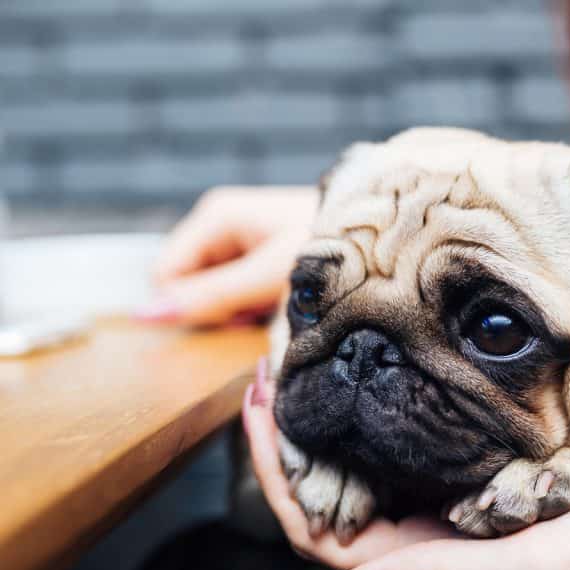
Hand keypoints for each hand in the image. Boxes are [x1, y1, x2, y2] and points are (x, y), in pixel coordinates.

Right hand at [141, 186, 318, 325]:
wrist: (387, 239)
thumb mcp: (268, 276)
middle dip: (219, 308)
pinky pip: (240, 293)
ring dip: (241, 310)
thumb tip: (144, 316)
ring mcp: (243, 241)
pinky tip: (286, 303)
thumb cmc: (333, 248)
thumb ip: (210, 297)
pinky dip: (258, 307)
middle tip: (265, 309)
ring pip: (214, 293)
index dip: (193, 305)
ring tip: (281, 304)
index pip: (165, 275)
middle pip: (188, 284)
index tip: (239, 313)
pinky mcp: (264, 258)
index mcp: (216, 216)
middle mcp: (224, 224)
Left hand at [242, 360, 569, 569]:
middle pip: (334, 494)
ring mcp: (455, 517)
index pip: (319, 528)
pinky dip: (390, 417)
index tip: (260, 404)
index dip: (277, 472)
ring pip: (372, 471)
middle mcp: (427, 543)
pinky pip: (419, 454)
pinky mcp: (487, 489)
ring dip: (337, 422)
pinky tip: (388, 380)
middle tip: (276, 366)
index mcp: (421, 569)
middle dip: (294, 435)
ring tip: (317, 364)